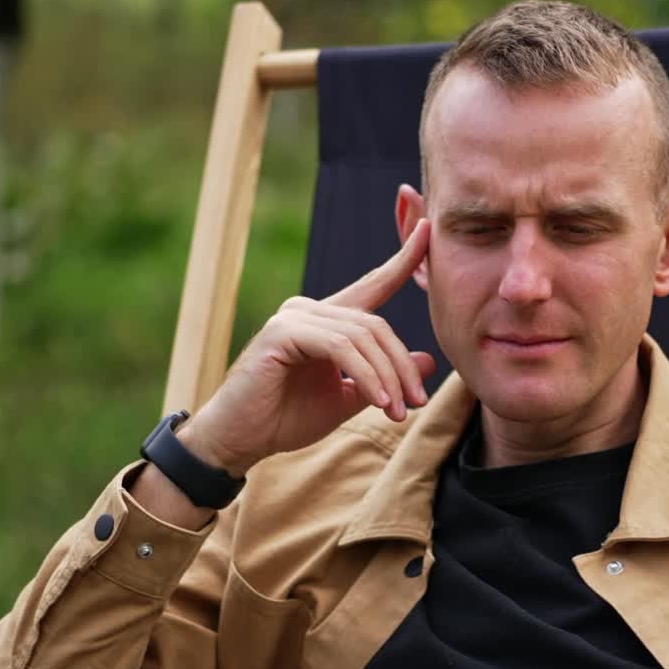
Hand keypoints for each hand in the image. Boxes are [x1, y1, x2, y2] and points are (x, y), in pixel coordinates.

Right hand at [181, 219, 435, 476]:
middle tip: (416, 403)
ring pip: (362, 336)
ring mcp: (293, 317)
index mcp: (325, 319)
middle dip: (401, 367)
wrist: (240, 439)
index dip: (402, 260)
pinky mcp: (281, 332)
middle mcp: (309, 309)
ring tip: (397, 411)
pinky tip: (377, 400)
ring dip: (387, 377)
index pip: (372, 285)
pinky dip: (365, 375)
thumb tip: (428, 360)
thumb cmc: (286, 419)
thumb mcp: (349, 398)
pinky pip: (339, 347)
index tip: (427, 229)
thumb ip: (383, 378)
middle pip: (376, 325)